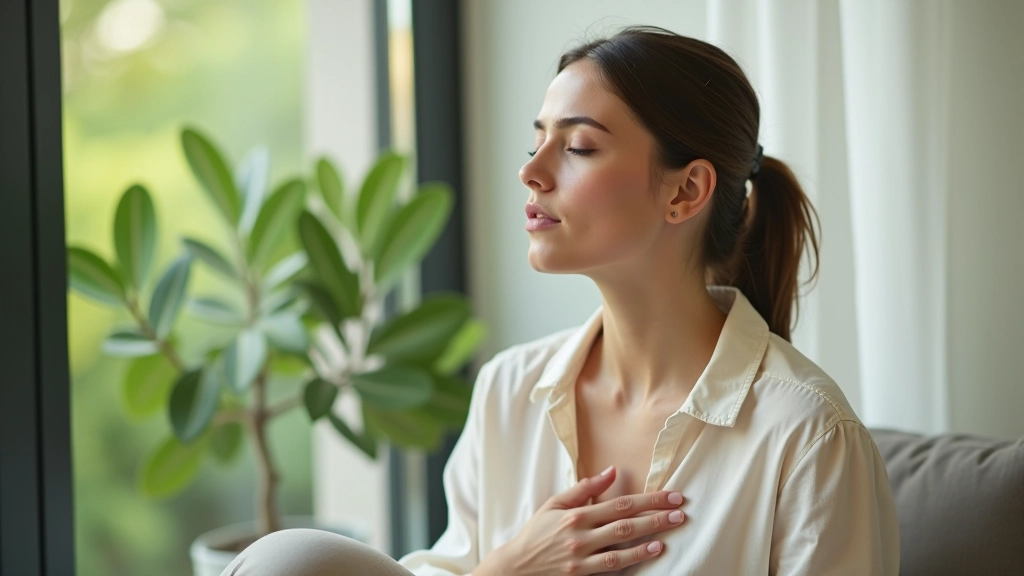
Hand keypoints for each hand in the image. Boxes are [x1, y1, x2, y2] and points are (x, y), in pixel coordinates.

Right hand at [475, 466, 685, 574]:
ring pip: (622, 547)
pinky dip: (634, 559)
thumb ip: (584, 488)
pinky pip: (612, 568)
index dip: (648, 499)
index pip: (619, 503)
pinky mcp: (581, 575)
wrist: (516, 567)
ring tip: (671, 531)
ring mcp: (582, 557)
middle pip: (626, 523)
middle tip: (680, 512)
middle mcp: (580, 534)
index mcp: (576, 514)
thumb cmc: (537, 533)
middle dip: (656, 516)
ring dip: (649, 538)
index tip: (671, 496)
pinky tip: (652, 553)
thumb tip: (611, 471)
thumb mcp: (555, 504)